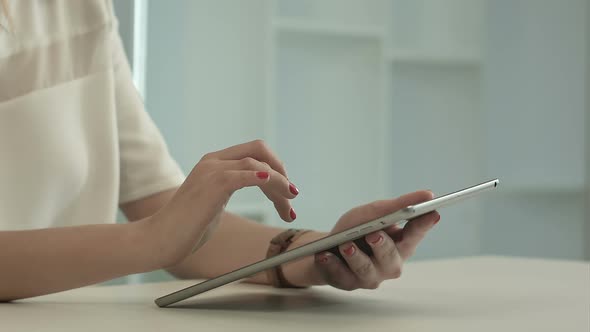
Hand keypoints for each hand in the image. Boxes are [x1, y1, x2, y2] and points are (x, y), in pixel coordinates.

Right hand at [142, 140, 297, 266]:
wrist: (161, 239)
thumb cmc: (187, 227)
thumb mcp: (214, 202)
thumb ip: (232, 189)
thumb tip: (260, 187)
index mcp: (214, 163)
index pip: (254, 152)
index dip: (275, 168)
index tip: (286, 193)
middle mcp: (213, 161)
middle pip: (259, 150)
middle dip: (282, 171)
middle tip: (292, 196)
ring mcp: (212, 171)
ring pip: (258, 165)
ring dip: (280, 186)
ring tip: (288, 208)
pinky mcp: (214, 184)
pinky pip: (248, 174)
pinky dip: (268, 179)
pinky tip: (280, 189)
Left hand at [312, 191, 438, 289]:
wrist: (328, 246)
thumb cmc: (356, 229)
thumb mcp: (374, 212)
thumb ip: (398, 205)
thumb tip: (428, 194)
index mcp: (401, 244)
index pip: (415, 234)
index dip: (424, 224)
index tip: (431, 212)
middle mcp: (389, 264)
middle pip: (390, 258)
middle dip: (382, 246)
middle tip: (373, 234)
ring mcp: (369, 276)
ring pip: (365, 269)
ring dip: (355, 256)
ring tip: (345, 245)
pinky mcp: (347, 283)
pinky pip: (340, 276)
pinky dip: (331, 264)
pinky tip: (324, 255)